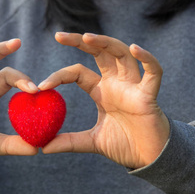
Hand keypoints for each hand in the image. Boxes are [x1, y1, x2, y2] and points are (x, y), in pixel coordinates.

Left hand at [39, 33, 169, 168]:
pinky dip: (147, 59)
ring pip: (122, 54)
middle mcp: (116, 83)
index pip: (77, 72)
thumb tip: (43, 148)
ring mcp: (133, 86)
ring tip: (87, 38)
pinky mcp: (149, 95)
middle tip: (58, 35)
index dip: (59, 76)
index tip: (41, 86)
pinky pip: (153, 72)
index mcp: (102, 91)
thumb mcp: (91, 141)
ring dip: (106, 43)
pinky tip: (136, 48)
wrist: (149, 158)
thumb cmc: (124, 145)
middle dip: (80, 41)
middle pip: (99, 52)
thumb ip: (68, 142)